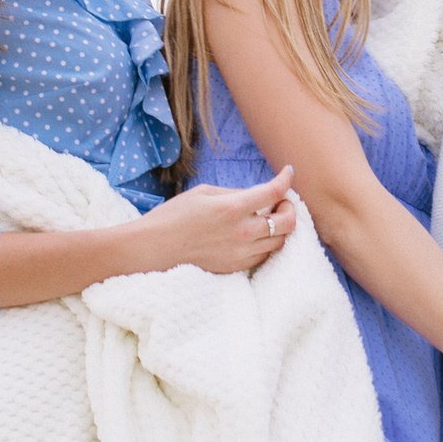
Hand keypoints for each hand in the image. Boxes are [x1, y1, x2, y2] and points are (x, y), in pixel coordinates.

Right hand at [140, 165, 296, 274]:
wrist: (153, 249)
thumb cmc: (173, 216)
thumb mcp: (203, 193)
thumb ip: (235, 193)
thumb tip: (257, 195)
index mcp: (232, 208)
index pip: (274, 192)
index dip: (286, 179)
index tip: (288, 173)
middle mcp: (241, 233)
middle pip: (287, 223)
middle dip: (290, 208)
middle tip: (280, 201)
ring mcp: (239, 254)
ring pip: (279, 242)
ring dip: (280, 228)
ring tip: (268, 218)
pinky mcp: (234, 268)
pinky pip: (263, 256)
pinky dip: (266, 243)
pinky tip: (255, 235)